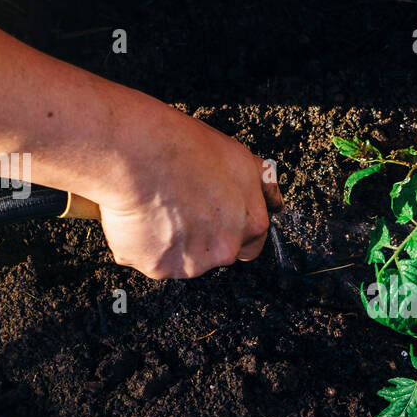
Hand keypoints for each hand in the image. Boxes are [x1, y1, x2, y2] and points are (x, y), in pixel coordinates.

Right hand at [91, 107, 280, 278]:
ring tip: (157, 207)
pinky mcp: (160, 267)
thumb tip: (277, 203)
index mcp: (251, 224)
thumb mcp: (240, 158)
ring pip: (182, 260)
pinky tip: (139, 217)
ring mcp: (193, 263)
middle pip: (216, 254)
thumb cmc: (187, 148)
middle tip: (180, 206)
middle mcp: (227, 249)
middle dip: (201, 237)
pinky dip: (142, 245)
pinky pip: (150, 260)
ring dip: (171, 242)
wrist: (140, 153)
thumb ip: (263, 186)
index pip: (249, 244)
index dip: (228, 228)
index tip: (211, 215)